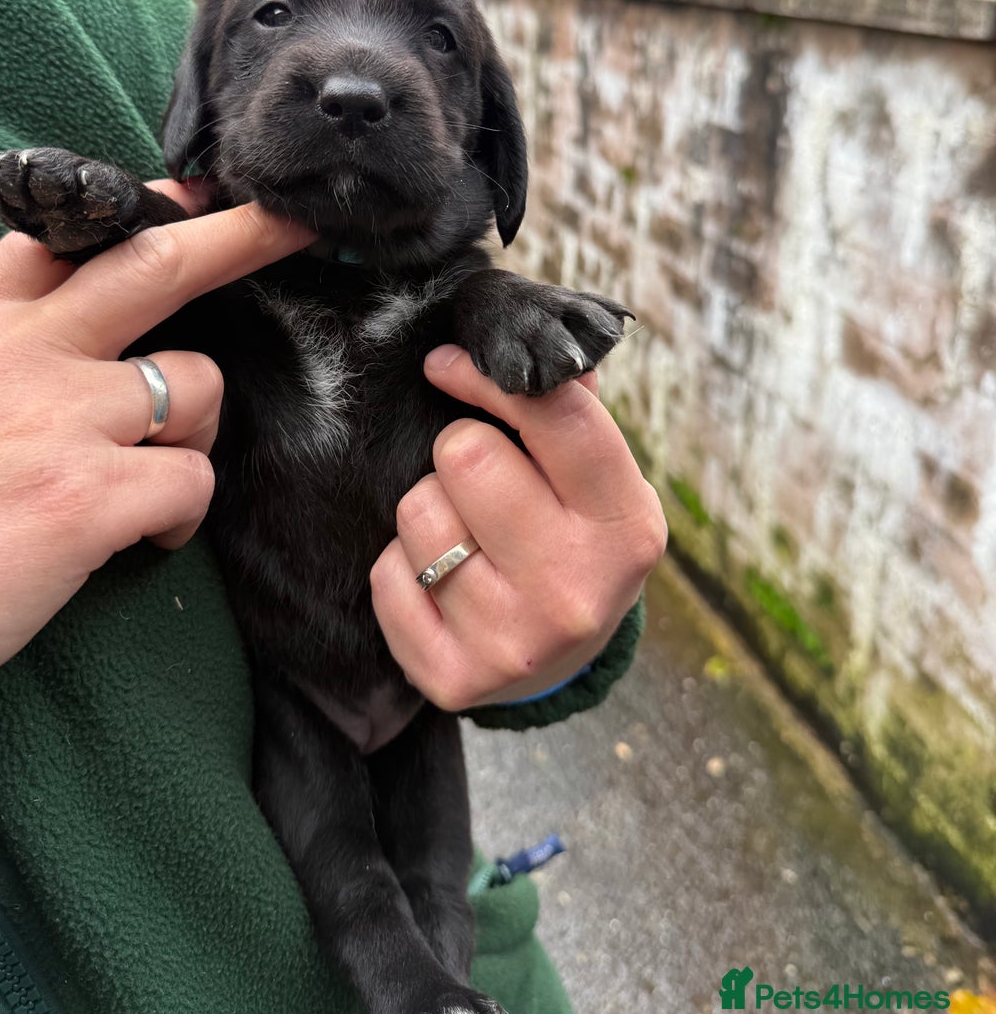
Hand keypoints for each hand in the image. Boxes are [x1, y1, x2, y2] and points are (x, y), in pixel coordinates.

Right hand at [0, 187, 311, 718]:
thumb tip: (58, 352)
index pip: (61, 237)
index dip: (139, 208)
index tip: (192, 196)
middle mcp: (18, 355)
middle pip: (155, 265)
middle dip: (238, 235)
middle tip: (288, 223)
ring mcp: (58, 420)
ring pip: (198, 382)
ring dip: (200, 427)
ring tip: (157, 480)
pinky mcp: (86, 498)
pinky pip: (191, 481)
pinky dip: (183, 515)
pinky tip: (144, 539)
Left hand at [370, 344, 666, 709]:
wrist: (563, 660)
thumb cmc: (574, 534)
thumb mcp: (598, 477)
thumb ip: (567, 404)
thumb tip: (512, 334)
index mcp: (626, 525)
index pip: (556, 414)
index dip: (487, 372)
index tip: (449, 364)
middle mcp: (576, 589)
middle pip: (465, 455)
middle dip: (461, 453)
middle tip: (481, 482)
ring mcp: (514, 642)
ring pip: (418, 511)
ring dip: (431, 510)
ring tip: (468, 536)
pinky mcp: (455, 679)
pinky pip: (387, 577)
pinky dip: (402, 569)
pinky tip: (443, 586)